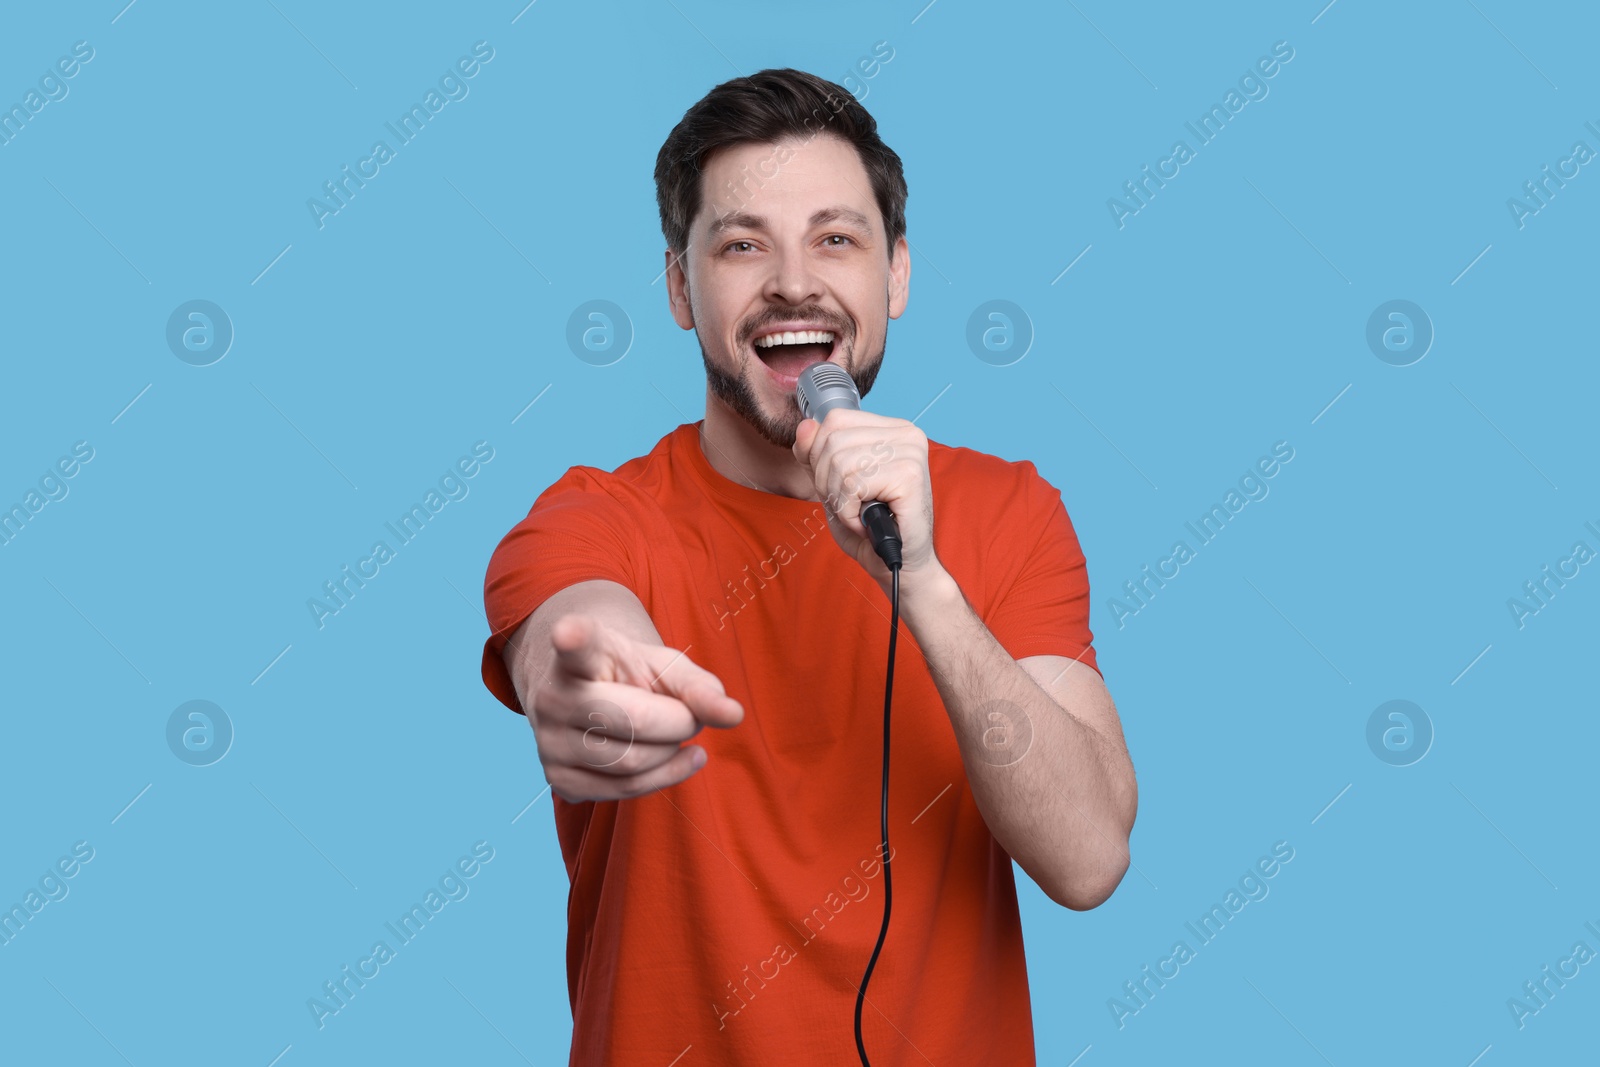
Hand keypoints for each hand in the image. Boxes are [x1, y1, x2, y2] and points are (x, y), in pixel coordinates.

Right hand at [531, 614, 743, 801]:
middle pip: (635, 721)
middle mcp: (552, 697)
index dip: (572, 639)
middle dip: (679, 722)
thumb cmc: (633, 675)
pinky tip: (677, 758)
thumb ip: (700, 687)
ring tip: (675, 733)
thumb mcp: (666, 667)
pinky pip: (623, 792)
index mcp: (577, 655)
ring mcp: (548, 742)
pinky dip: (663, 777)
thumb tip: (733, 716)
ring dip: (672, 752)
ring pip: (632, 764)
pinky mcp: (558, 780)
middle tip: (687, 715)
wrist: (589, 700)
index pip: (574, 646)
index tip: (568, 632)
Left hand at [792, 408, 939, 595]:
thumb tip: (804, 427)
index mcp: (891, 429)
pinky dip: (849, 511)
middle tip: (849, 506)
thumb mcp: (832, 484)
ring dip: (839, 500)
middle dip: (827, 482)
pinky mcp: (910, 476)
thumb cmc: (869, 527)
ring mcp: (911, 453)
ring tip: (859, 515)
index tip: (837, 486)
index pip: (835, 420)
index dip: (819, 455)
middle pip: (833, 441)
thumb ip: (815, 454)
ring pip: (840, 463)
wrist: (897, 565)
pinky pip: (853, 485)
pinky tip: (866, 522)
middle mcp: (906, 434)